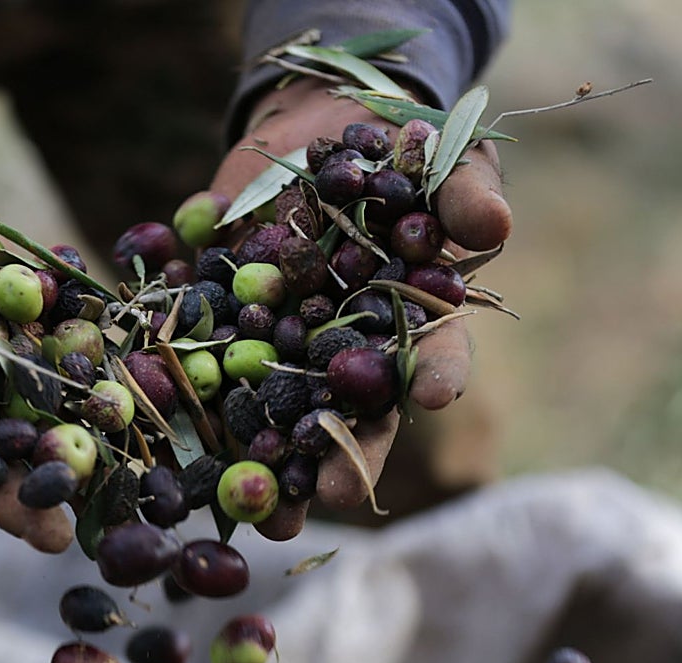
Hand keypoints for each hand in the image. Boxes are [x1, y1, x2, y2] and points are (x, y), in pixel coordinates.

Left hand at [207, 77, 512, 539]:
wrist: (308, 129)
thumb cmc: (393, 149)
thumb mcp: (438, 156)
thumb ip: (462, 189)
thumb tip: (495, 222)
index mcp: (409, 317)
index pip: (431, 352)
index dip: (435, 373)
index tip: (435, 395)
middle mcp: (350, 348)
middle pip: (352, 412)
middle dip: (344, 455)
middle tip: (333, 492)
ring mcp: (287, 348)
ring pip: (281, 419)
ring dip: (271, 468)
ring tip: (261, 515)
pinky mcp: (227, 334)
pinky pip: (211, 378)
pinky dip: (198, 415)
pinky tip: (186, 460)